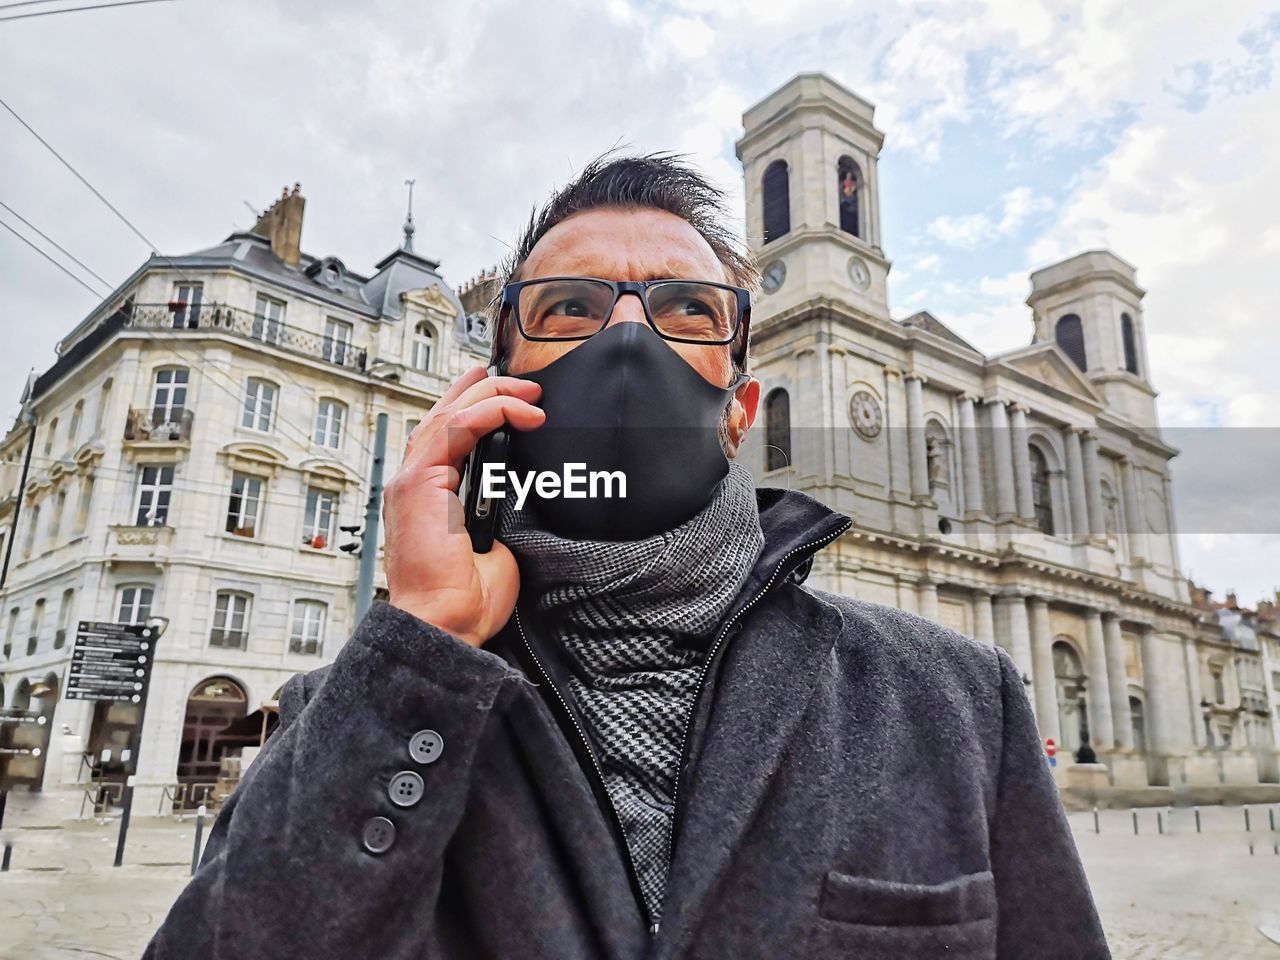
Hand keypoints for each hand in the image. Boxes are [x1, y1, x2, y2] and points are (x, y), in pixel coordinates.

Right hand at [383, 365, 544, 646]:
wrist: (446, 624)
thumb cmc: (464, 599)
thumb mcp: (494, 543)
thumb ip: (500, 512)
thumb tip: (524, 494)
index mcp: (427, 494)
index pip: (447, 434)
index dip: (477, 407)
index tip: (515, 399)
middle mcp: (413, 482)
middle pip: (444, 415)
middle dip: (486, 390)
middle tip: (525, 385)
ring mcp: (411, 481)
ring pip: (449, 414)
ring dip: (492, 394)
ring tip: (528, 391)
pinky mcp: (418, 484)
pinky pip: (457, 429)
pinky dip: (489, 412)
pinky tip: (518, 409)